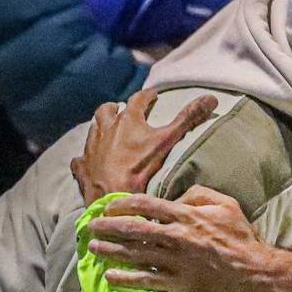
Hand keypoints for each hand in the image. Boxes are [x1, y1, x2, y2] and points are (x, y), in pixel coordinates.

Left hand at [71, 88, 217, 204]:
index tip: (153, 95)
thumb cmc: (141, 168)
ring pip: (93, 130)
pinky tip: (90, 160)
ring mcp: (91, 148)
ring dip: (101, 128)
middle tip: (122, 110)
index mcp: (128, 121)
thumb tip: (211, 98)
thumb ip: (188, 118)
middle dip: (115, 108)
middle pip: (107, 110)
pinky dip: (86, 157)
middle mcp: (106, 129)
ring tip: (108, 131)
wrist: (112, 196)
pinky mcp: (82, 166)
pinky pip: (80, 158)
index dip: (147, 96)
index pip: (138, 100)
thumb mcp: (168, 141)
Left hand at [86, 185, 285, 291]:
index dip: (123, 205)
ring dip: (111, 250)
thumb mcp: (225, 204)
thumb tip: (175, 197)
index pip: (146, 205)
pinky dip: (126, 278)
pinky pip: (146, 280)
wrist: (254, 271)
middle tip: (91, 226)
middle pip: (133, 230)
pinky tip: (110, 275)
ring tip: (93, 248)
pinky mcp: (178, 283)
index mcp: (187, 216)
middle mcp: (177, 237)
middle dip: (108, 227)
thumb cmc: (240, 236)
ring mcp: (176, 262)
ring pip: (135, 254)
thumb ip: (198, 194)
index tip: (109, 207)